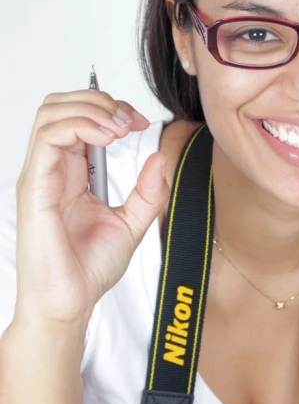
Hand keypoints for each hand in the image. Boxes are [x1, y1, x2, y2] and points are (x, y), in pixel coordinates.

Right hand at [14, 90, 169, 326]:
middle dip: (98, 100)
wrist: (69, 304)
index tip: (140, 122)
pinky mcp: (35, 187)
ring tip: (118, 126)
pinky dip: (79, 126)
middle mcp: (51, 169)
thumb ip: (148, 192)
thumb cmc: (87, 270)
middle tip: (128, 118)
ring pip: (50, 113)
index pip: (79, 119)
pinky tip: (107, 137)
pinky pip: (47, 138)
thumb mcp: (131, 224)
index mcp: (70, 174)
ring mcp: (40, 175)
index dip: (110, 110)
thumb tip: (159, 157)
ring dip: (90, 108)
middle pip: (60, 106)